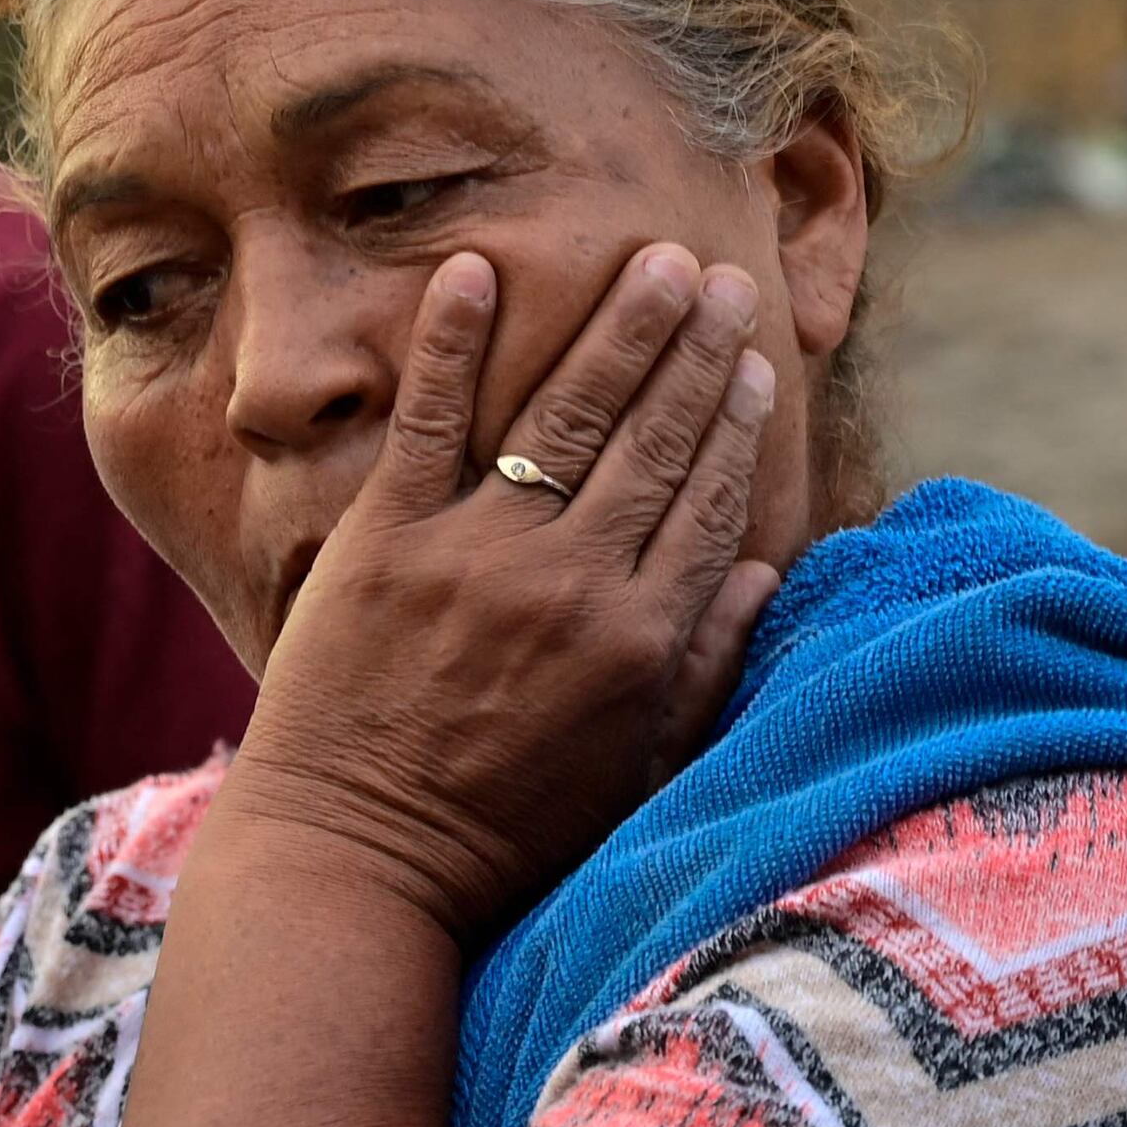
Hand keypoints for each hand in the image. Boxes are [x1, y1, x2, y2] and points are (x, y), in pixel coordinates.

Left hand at [227, 246, 781, 934]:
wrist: (358, 864)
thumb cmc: (502, 834)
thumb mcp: (635, 771)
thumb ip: (704, 669)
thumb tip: (768, 574)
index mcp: (640, 640)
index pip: (706, 503)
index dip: (735, 424)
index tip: (754, 360)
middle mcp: (571, 583)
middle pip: (652, 440)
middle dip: (692, 349)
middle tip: (717, 274)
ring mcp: (477, 554)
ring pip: (567, 414)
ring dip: (615, 328)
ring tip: (651, 262)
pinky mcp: (386, 540)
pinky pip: (429, 419)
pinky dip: (452, 339)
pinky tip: (476, 268)